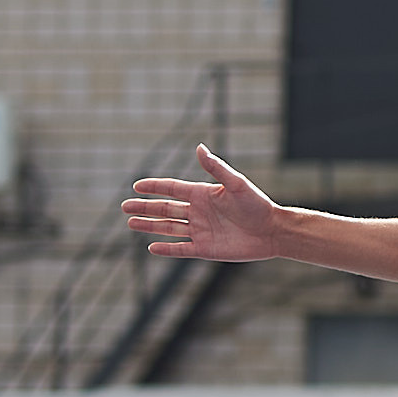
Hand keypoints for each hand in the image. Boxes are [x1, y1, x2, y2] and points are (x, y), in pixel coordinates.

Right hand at [122, 146, 281, 260]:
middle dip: (145, 207)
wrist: (273, 231)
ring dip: (149, 226)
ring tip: (130, 222)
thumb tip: (199, 147)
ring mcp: (200, 231)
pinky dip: (166, 249)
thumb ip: (216, 167)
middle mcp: (198, 212)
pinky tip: (151, 247)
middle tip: (124, 206)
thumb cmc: (257, 204)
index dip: (154, 187)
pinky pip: (181, 249)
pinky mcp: (205, 249)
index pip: (172, 189)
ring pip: (168, 228)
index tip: (136, 186)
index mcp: (203, 194)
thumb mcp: (236, 184)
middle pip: (165, 209)